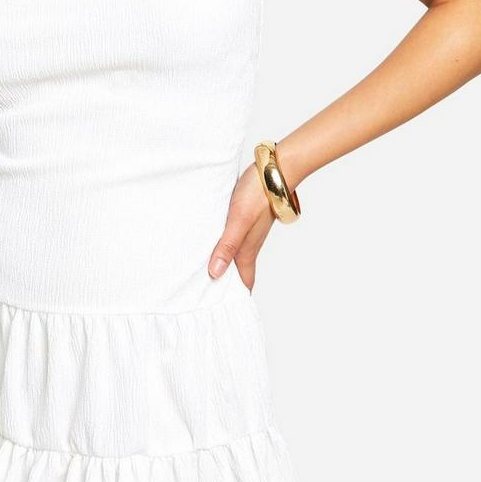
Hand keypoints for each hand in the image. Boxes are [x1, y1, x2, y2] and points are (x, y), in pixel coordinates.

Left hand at [207, 163, 275, 291]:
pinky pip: (234, 239)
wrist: (275, 170)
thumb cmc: (257, 194)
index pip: (244, 281)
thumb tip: (215, 274)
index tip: (225, 312)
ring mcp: (249, 230)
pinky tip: (213, 242)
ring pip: (236, 255)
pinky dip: (224, 247)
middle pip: (239, 271)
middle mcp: (250, 243)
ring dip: (224, 265)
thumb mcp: (238, 221)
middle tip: (208, 297)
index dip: (236, 298)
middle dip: (227, 285)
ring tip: (205, 273)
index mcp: (247, 249)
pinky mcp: (246, 217)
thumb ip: (227, 246)